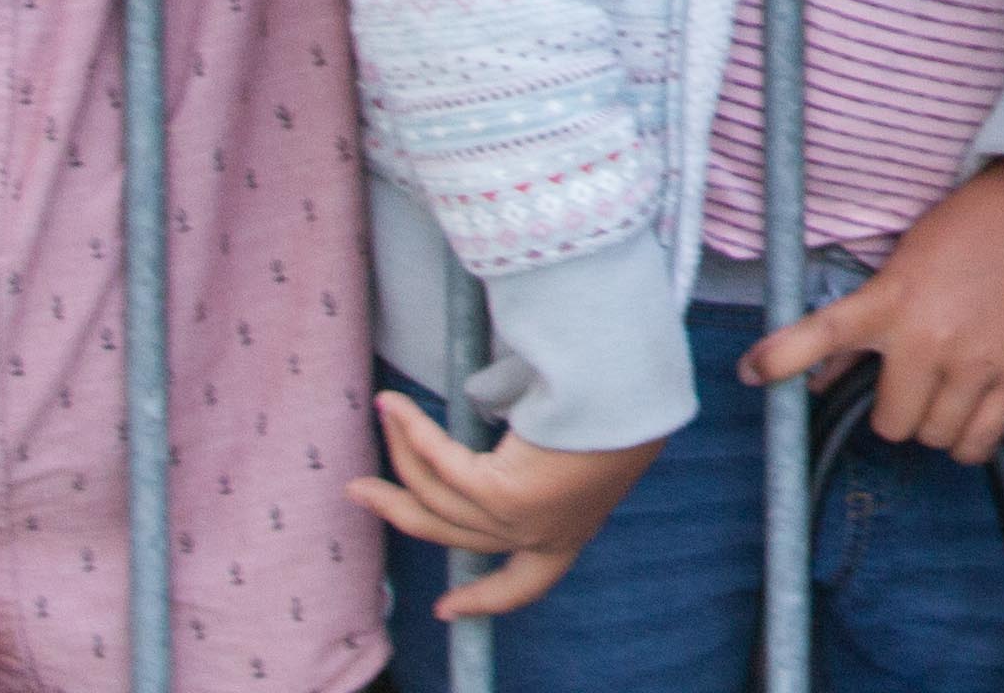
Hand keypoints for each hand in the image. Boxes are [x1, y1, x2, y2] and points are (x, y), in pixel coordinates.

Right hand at [349, 403, 666, 620]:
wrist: (641, 395)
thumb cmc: (622, 412)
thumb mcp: (585, 457)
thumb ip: (539, 472)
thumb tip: (496, 445)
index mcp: (568, 535)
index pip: (526, 584)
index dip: (484, 599)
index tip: (446, 610)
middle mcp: (538, 536)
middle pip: (449, 533)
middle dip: (398, 511)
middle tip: (362, 490)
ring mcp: (517, 519)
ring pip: (436, 495)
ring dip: (400, 452)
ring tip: (383, 413)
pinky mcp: (503, 492)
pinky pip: (441, 463)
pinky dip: (413, 431)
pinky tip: (394, 406)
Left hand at [737, 156, 1003, 462]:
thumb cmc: (967, 230)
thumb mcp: (902, 267)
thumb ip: (860, 326)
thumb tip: (820, 382)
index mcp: (893, 301)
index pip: (824, 333)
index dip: (782, 358)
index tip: (753, 371)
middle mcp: (931, 337)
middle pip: (891, 424)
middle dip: (895, 410)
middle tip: (909, 383)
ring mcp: (978, 360)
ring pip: (933, 437)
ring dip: (933, 422)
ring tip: (945, 390)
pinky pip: (977, 443)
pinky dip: (968, 438)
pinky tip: (969, 409)